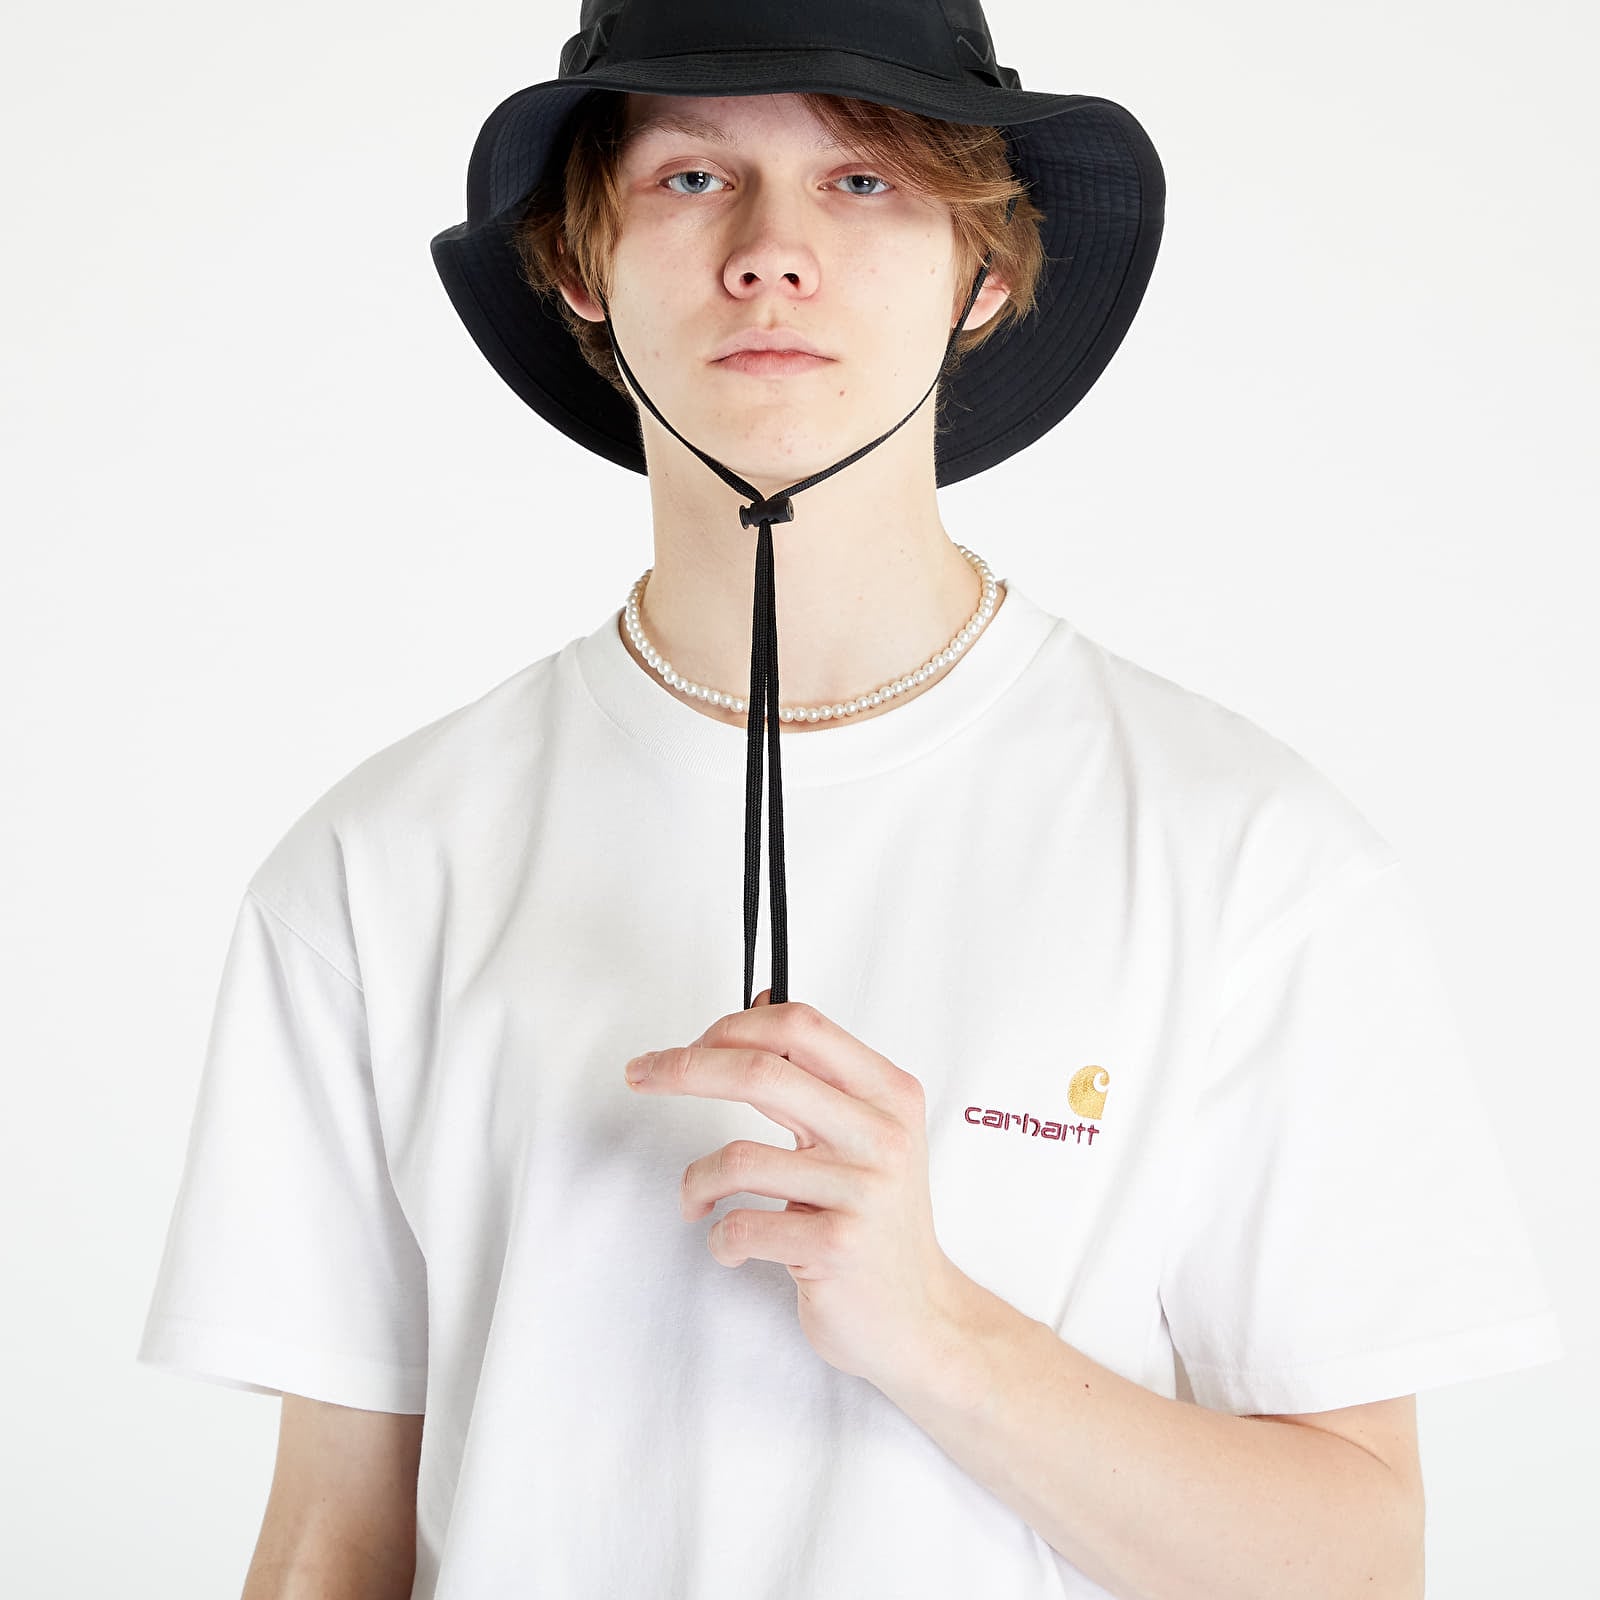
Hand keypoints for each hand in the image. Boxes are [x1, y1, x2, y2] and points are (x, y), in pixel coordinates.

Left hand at [622, 990, 969, 1393]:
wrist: (919, 1318)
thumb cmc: (879, 1223)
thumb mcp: (864, 1135)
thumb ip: (814, 1076)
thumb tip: (757, 1006)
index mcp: (888, 1094)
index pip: (799, 1028)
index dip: (731, 1026)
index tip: (688, 1045)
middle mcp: (880, 1134)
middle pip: (759, 1071)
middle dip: (684, 1068)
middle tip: (642, 1076)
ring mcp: (861, 1191)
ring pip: (736, 1158)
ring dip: (696, 1182)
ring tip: (699, 1200)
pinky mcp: (836, 1246)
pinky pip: (742, 1225)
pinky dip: (720, 1237)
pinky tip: (734, 1244)